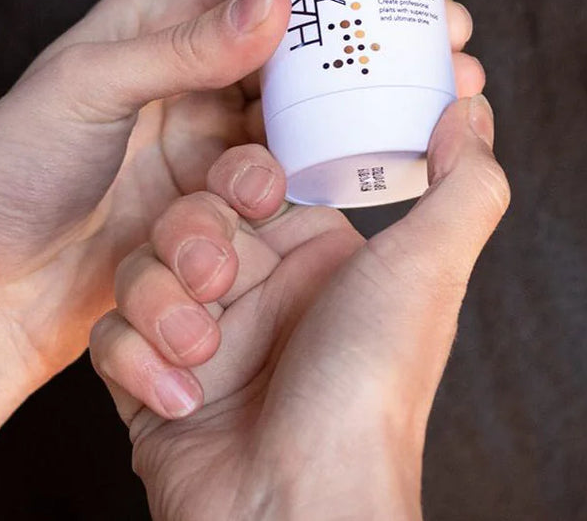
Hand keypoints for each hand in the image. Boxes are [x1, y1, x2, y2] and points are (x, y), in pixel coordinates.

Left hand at [0, 0, 473, 377]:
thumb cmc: (10, 169)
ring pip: (298, 113)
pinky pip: (281, 174)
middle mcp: (187, 76)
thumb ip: (184, 45)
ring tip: (436, 91)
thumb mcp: (91, 86)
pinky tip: (379, 153)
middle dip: (369, 40)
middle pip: (296, 49)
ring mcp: (201, 142)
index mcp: (156, 24)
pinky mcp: (210, 204)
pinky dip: (326, 163)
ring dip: (362, 101)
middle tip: (450, 34)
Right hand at [88, 106, 506, 520]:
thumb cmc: (370, 393)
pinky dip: (136, 359)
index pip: (253, 179)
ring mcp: (201, 341)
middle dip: (191, 238)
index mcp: (314, 260)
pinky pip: (111, 333)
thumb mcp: (430, 270)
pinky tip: (181, 395)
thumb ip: (466, 182)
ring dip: (161, 302)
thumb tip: (475, 106)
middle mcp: (257, 294)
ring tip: (203, 350)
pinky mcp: (151, 386)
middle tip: (220, 278)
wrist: (300, 514)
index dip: (240, 176)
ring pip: (141, 266)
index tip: (255, 193)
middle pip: (187, 215)